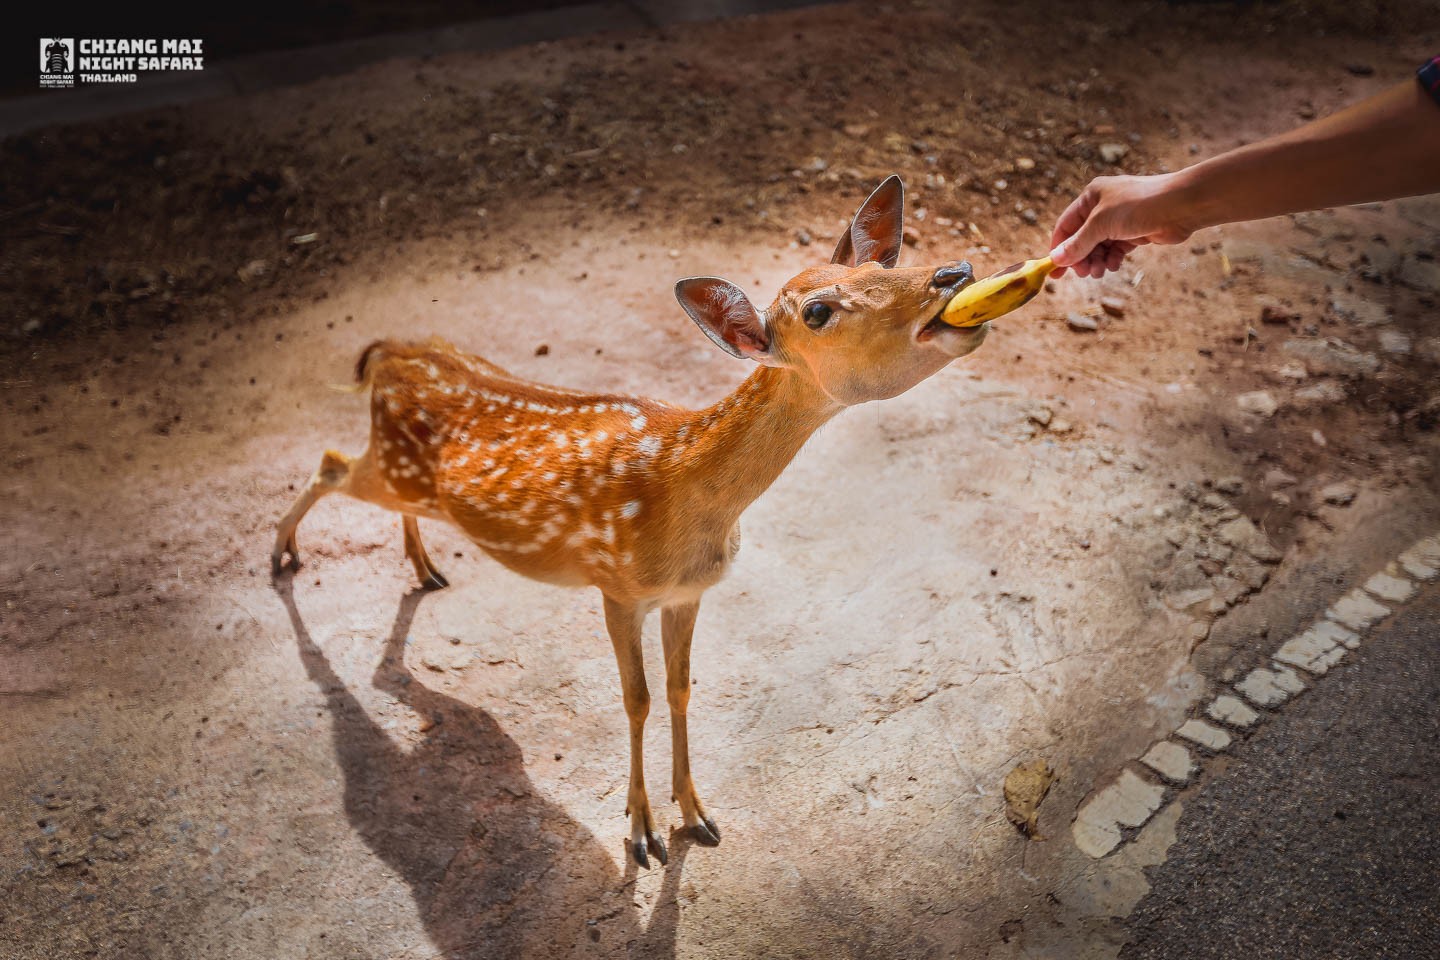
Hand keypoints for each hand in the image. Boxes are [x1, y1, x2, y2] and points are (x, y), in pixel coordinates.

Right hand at [1048, 173, 1195, 277]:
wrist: (1182, 206)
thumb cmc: (1139, 205)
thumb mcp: (1101, 223)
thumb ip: (1078, 243)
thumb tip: (1056, 259)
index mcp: (1091, 197)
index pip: (1066, 225)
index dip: (1058, 248)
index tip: (1053, 271)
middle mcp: (1103, 207)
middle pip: (1082, 238)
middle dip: (1081, 258)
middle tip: (1084, 273)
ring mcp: (1120, 220)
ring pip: (1099, 246)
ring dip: (1097, 261)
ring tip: (1101, 271)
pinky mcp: (1135, 232)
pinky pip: (1115, 249)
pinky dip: (1112, 259)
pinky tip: (1115, 264)